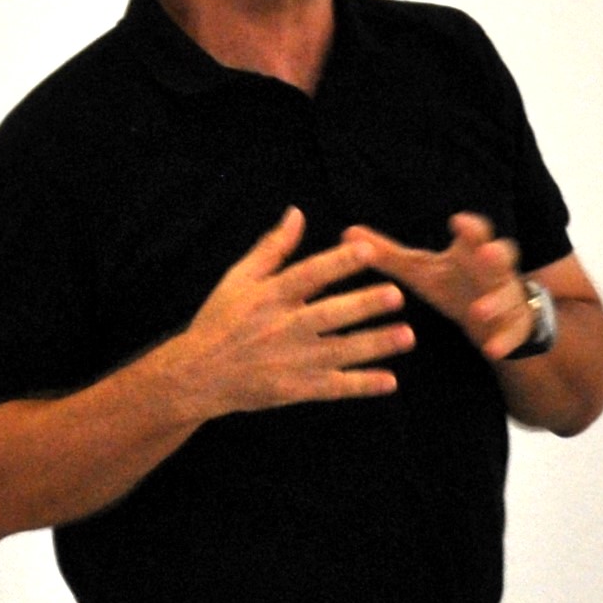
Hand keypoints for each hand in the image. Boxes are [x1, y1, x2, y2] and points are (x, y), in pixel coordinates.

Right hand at [169, 208, 413, 415]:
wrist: (195, 375)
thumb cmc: (219, 320)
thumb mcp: (238, 278)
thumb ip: (272, 247)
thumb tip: (297, 212)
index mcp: (269, 296)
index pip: (309, 275)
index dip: (338, 263)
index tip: (367, 250)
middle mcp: (281, 328)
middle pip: (329, 314)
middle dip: (364, 305)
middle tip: (397, 295)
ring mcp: (290, 361)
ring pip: (339, 351)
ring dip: (374, 344)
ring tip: (408, 335)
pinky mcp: (294, 389)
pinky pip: (333, 387)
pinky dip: (361, 385)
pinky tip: (390, 381)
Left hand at [343, 213, 532, 362]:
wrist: (494, 318)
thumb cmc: (454, 285)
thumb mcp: (421, 271)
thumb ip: (387, 254)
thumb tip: (346, 233)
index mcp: (472, 251)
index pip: (475, 232)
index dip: (469, 227)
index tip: (456, 221)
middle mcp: (495, 269)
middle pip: (502, 254)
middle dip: (495, 254)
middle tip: (485, 255)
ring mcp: (509, 296)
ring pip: (509, 294)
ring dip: (496, 302)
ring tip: (478, 311)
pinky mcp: (516, 324)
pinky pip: (515, 331)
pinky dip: (505, 340)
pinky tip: (491, 350)